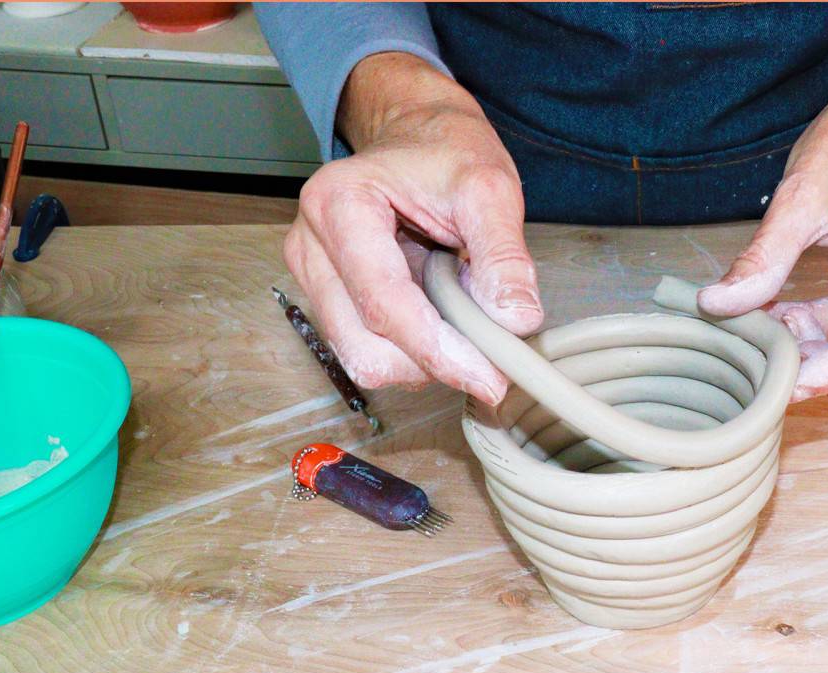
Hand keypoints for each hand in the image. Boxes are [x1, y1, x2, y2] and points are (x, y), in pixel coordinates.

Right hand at [283, 53, 542, 405]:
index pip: (385, 305)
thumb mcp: (490, 188)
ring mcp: (314, 276)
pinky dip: (412, 352)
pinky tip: (440, 322)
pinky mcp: (327, 298)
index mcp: (340, 204)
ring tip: (462, 320)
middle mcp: (312, 245)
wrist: (419, 138)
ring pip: (364, 359)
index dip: (441, 352)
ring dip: (421, 360)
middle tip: (488, 354)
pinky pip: (368, 351)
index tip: (491, 378)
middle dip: (432, 361)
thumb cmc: (446, 154)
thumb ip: (505, 254)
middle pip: (366, 346)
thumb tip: (515, 321)